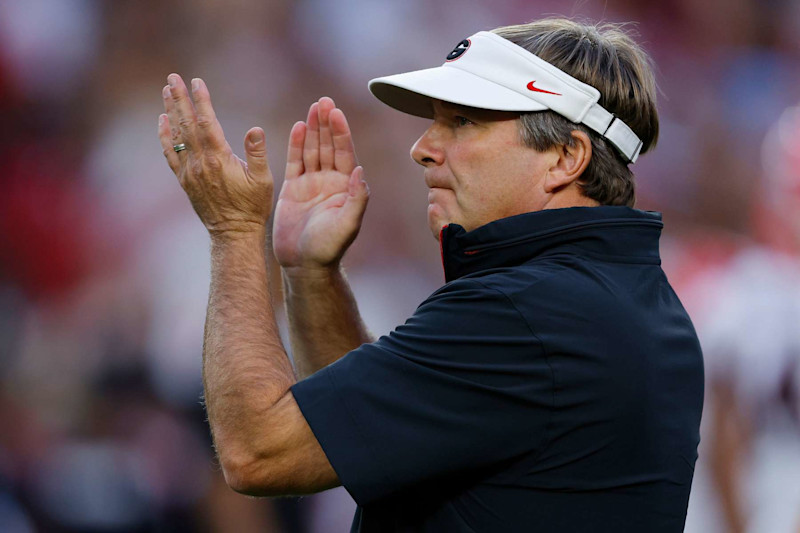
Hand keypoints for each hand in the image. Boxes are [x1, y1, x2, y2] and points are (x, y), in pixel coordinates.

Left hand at [158, 73, 272, 235]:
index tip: (196, 81)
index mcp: (219, 158)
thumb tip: (255, 129)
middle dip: (179, 98)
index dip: (201, 100)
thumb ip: (258, 153)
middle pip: (187, 124)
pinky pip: (170, 154)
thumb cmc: (252, 207)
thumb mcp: (263, 180)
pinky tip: (162, 121)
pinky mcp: (184, 180)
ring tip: (166, 90)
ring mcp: (189, 172)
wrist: (233, 233)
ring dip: (171, 111)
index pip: (207, 122)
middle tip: (172, 77)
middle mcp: (200, 162)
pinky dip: (164, 136)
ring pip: (177, 135)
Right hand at [272, 97, 367, 269]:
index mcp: (345, 187)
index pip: (344, 154)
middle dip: (327, 123)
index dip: (341, 133)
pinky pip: (295, 161)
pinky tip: (298, 126)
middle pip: (329, 146)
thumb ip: (356, 198)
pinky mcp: (293, 189)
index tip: (337, 113)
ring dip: (314, 128)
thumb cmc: (328, 248)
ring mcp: (311, 183)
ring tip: (314, 106)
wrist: (304, 264)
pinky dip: (297, 144)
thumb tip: (359, 169)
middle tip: (324, 100)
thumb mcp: (347, 224)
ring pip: (313, 149)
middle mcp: (330, 182)